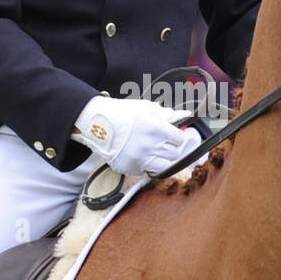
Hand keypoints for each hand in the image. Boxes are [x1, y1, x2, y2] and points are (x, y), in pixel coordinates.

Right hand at [71, 95, 204, 175]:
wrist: (96, 123)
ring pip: (165, 168)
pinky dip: (148, 165)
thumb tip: (184, 115)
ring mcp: (140, 159)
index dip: (180, 137)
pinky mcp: (131, 168)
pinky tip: (142, 155)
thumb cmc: (121, 113)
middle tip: (167, 144)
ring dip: (165, 160)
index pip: (180, 139)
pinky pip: (147, 171)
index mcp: (155, 129)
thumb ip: (166, 114)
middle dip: (174, 148)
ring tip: (158, 153)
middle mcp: (150, 146)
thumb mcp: (145, 108)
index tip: (177, 136)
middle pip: (175, 154)